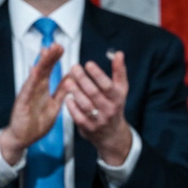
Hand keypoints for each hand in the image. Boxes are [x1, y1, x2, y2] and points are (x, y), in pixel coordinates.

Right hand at [0, 44, 67, 164]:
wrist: (22, 138)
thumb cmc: (36, 122)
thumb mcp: (54, 105)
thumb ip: (61, 92)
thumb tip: (71, 78)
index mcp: (42, 89)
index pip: (49, 70)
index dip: (54, 59)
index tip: (60, 47)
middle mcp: (34, 89)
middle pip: (42, 70)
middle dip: (49, 57)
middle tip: (56, 45)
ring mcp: (27, 95)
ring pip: (34, 77)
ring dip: (41, 64)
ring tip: (46, 52)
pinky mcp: (21, 104)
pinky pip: (27, 91)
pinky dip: (31, 81)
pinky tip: (35, 71)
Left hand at [64, 50, 133, 165]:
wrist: (112, 135)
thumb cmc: (114, 106)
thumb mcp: (121, 90)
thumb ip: (119, 71)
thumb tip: (119, 53)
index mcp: (117, 98)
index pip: (107, 85)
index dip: (97, 74)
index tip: (88, 64)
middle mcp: (109, 109)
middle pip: (94, 93)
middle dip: (83, 79)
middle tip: (74, 68)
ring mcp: (98, 120)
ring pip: (85, 104)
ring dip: (75, 92)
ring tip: (67, 81)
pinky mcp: (88, 128)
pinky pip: (78, 116)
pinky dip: (72, 106)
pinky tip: (67, 97)